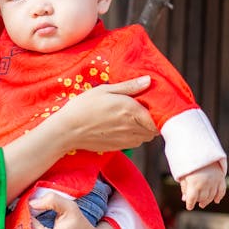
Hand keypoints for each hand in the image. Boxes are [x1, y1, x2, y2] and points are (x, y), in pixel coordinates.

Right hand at [2, 76, 157, 203]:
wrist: (68, 130)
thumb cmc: (84, 106)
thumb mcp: (105, 90)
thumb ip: (130, 87)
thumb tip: (148, 81)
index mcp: (131, 110)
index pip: (159, 117)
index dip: (160, 111)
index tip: (155, 104)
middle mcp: (133, 127)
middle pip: (155, 127)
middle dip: (153, 119)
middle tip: (144, 108)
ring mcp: (127, 139)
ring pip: (146, 136)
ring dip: (144, 128)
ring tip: (132, 117)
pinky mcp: (120, 147)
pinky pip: (136, 141)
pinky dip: (135, 135)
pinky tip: (122, 125)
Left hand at [180, 163, 226, 209]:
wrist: (200, 148)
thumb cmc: (188, 162)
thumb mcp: (183, 173)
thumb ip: (184, 186)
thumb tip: (184, 199)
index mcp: (194, 183)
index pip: (192, 199)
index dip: (190, 204)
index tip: (189, 206)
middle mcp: (205, 184)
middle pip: (203, 198)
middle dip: (199, 201)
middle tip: (197, 202)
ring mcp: (214, 181)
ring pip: (212, 196)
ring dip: (208, 200)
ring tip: (203, 203)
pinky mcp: (221, 177)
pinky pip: (222, 190)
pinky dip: (220, 196)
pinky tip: (216, 200)